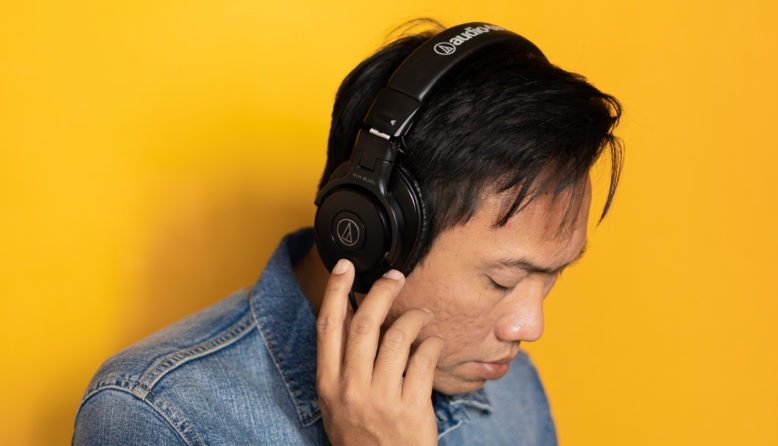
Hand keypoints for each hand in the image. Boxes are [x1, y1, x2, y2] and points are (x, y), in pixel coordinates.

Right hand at [316, 258, 444, 445]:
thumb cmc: (360, 439)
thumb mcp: (336, 404)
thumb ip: (341, 365)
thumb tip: (351, 318)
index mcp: (329, 385)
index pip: (328, 327)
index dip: (336, 292)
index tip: (344, 266)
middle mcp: (352, 388)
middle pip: (364, 324)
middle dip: (381, 292)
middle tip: (396, 277)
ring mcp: (382, 399)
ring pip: (397, 338)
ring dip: (414, 318)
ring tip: (423, 315)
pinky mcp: (411, 408)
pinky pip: (423, 360)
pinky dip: (432, 344)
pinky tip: (435, 342)